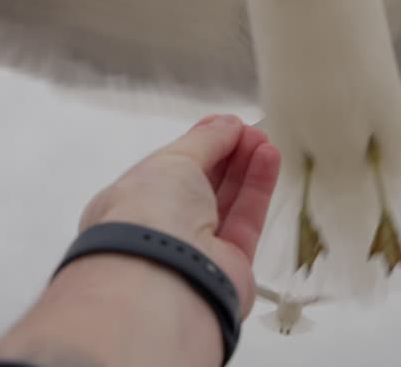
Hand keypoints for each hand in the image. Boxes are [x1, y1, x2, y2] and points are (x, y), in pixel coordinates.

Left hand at [77, 114, 280, 316]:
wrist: (162, 277)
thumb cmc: (146, 217)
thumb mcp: (173, 160)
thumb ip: (205, 140)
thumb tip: (227, 124)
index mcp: (131, 204)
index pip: (169, 170)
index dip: (198, 145)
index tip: (223, 125)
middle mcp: (161, 230)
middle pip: (202, 185)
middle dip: (226, 154)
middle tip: (250, 131)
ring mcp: (195, 250)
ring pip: (227, 201)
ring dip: (246, 167)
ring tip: (264, 140)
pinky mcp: (229, 266)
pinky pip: (247, 220)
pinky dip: (258, 188)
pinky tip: (269, 159)